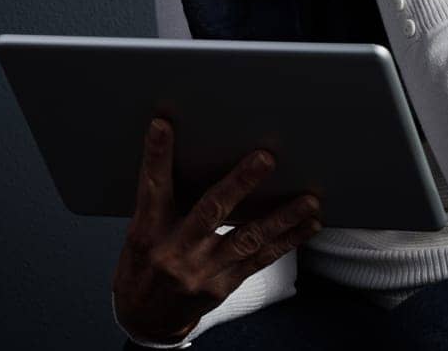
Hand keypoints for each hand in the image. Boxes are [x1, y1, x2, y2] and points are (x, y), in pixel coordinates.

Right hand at [111, 118, 323, 343]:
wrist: (143, 320)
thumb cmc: (140, 268)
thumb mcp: (138, 234)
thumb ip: (159, 203)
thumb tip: (190, 159)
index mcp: (147, 233)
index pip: (152, 189)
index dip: (156, 157)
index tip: (163, 127)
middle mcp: (175, 252)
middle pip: (211, 211)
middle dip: (240, 183)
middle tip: (264, 158)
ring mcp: (202, 272)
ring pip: (247, 238)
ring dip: (282, 217)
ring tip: (309, 199)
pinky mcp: (222, 286)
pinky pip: (260, 260)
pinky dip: (287, 241)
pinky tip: (308, 225)